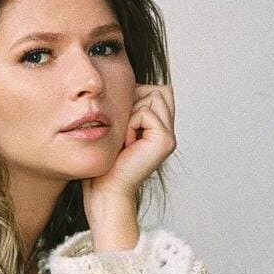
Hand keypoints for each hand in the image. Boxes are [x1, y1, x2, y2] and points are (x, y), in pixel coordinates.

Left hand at [82, 82, 175, 211]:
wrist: (105, 191)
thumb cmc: (104, 164)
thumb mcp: (115, 128)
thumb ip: (127, 107)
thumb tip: (126, 82)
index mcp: (158, 127)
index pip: (156, 89)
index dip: (136, 96)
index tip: (121, 123)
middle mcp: (168, 130)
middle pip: (157, 89)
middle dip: (134, 103)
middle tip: (123, 133)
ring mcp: (169, 135)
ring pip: (152, 96)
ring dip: (131, 114)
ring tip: (124, 140)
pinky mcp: (165, 140)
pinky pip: (145, 112)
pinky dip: (130, 124)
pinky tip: (126, 145)